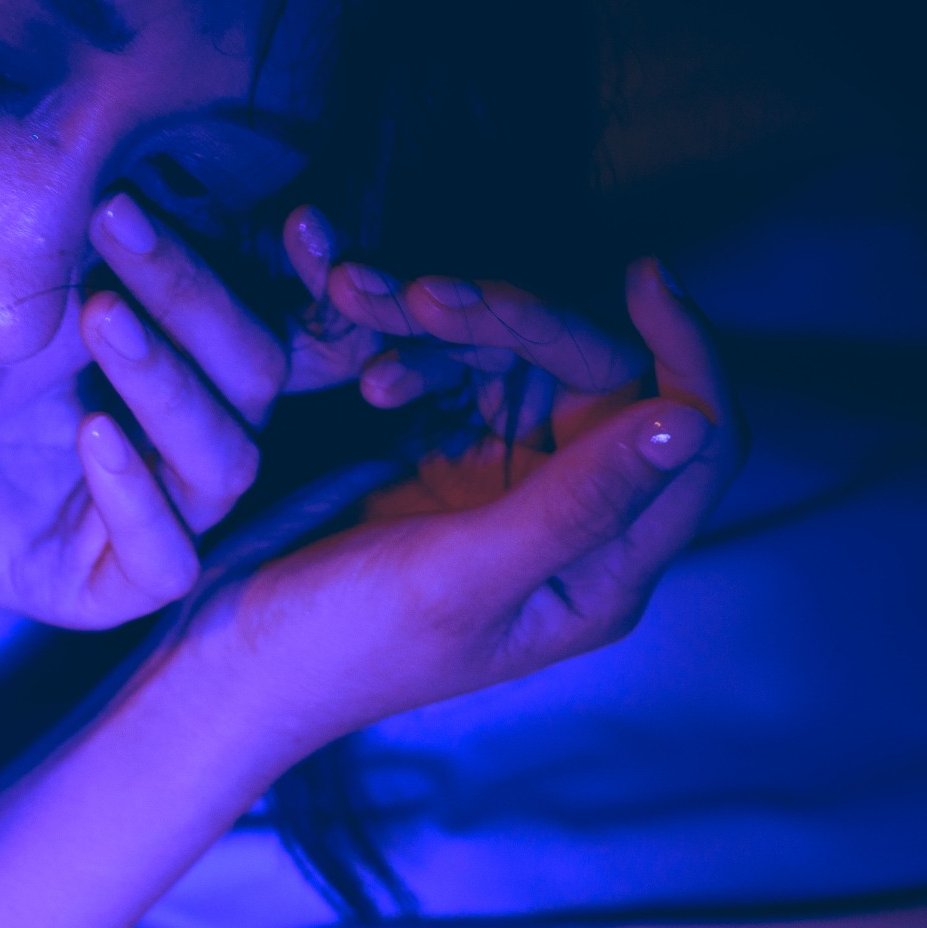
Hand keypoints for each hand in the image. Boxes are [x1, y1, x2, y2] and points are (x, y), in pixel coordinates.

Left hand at [0, 195, 389, 629]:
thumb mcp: (22, 298)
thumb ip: (86, 247)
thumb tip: (120, 139)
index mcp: (202, 364)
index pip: (265, 307)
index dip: (282, 264)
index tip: (254, 202)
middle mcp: (204, 437)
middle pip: (255, 370)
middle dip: (192, 291)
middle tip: (117, 220)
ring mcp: (174, 517)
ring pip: (224, 457)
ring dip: (168, 381)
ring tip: (103, 319)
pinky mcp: (121, 586)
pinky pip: (164, 556)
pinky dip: (134, 495)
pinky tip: (92, 433)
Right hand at [177, 257, 741, 746]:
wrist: (228, 653)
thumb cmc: (346, 646)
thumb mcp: (462, 575)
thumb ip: (576, 501)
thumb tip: (690, 418)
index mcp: (606, 568)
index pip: (698, 442)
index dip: (687, 352)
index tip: (639, 274)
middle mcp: (575, 516)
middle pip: (601, 375)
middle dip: (519, 319)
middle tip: (428, 295)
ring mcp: (510, 478)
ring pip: (522, 355)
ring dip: (449, 318)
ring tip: (369, 301)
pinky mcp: (448, 449)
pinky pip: (457, 362)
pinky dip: (410, 342)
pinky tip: (361, 362)